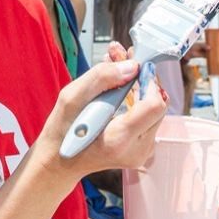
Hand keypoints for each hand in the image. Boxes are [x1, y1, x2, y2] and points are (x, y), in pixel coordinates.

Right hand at [35, 42, 166, 180]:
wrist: (59, 162)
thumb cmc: (61, 132)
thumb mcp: (70, 99)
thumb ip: (101, 79)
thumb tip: (132, 66)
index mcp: (119, 139)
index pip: (154, 104)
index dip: (148, 80)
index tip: (134, 64)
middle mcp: (137, 149)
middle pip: (158, 105)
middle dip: (142, 77)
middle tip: (122, 56)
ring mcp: (142, 152)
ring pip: (154, 109)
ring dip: (139, 85)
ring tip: (116, 64)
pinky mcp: (143, 148)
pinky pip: (148, 117)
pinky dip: (137, 97)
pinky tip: (120, 84)